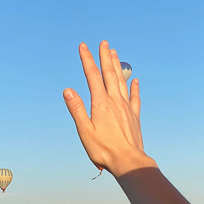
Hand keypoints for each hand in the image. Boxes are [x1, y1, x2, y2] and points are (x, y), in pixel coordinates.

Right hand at [63, 41, 152, 175]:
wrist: (128, 161)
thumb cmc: (103, 150)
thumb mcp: (85, 131)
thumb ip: (77, 109)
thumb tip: (68, 90)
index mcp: (101, 103)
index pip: (92, 76)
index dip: (87, 60)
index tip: (83, 46)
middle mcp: (115, 101)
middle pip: (109, 73)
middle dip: (105, 57)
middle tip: (103, 42)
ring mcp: (126, 107)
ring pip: (121, 81)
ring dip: (117, 66)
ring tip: (115, 53)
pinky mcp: (134, 116)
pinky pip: (135, 97)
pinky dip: (134, 87)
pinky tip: (135, 80)